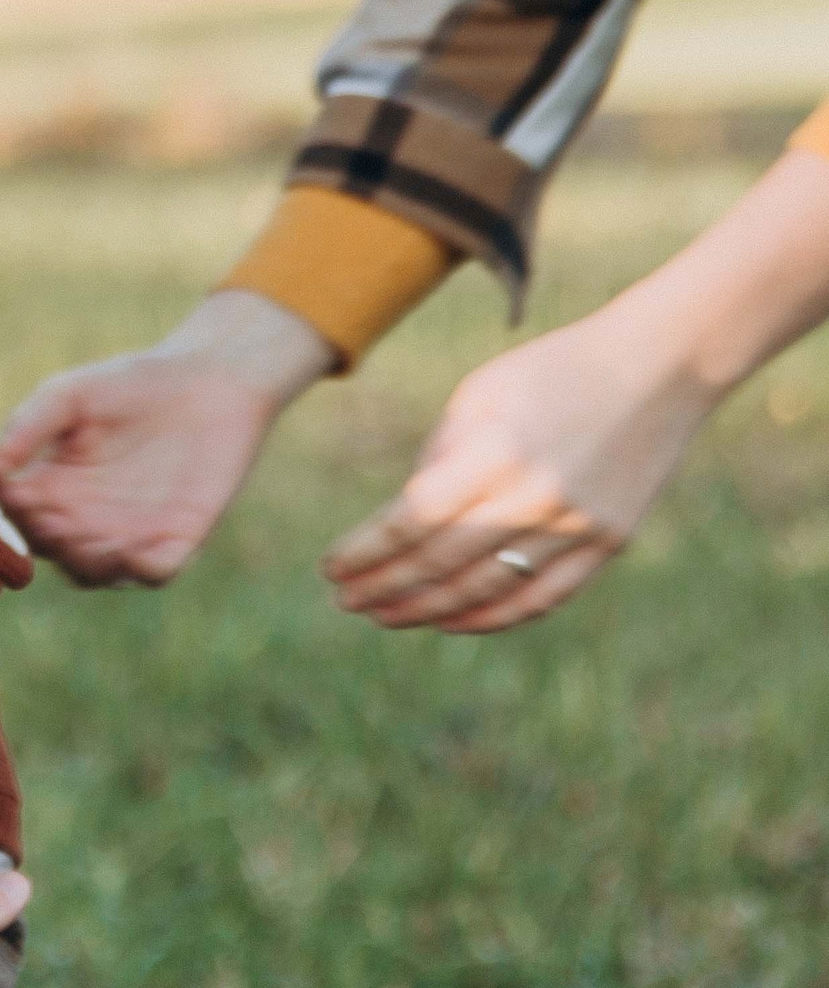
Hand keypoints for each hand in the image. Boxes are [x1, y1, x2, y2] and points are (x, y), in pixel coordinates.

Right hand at [0, 293, 333, 584]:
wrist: (208, 378)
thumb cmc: (130, 382)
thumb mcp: (67, 395)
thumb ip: (26, 427)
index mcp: (53, 488)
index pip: (18, 520)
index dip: (11, 515)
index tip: (16, 492)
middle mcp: (87, 518)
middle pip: (53, 552)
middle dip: (48, 539)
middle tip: (52, 515)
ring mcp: (132, 533)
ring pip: (96, 573)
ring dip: (85, 560)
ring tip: (85, 534)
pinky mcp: (179, 537)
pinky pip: (155, 572)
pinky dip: (140, 568)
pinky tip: (132, 547)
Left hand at [322, 312, 704, 630]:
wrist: (657, 366)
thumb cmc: (550, 372)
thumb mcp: (478, 397)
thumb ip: (437, 461)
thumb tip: (399, 523)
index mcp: (493, 453)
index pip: (410, 522)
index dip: (365, 552)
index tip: (330, 569)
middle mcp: (535, 497)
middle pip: (441, 564)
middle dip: (384, 588)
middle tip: (345, 602)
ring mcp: (577, 525)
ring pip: (486, 591)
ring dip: (426, 611)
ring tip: (384, 615)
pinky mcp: (609, 542)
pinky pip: (541, 597)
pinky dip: (491, 617)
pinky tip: (450, 621)